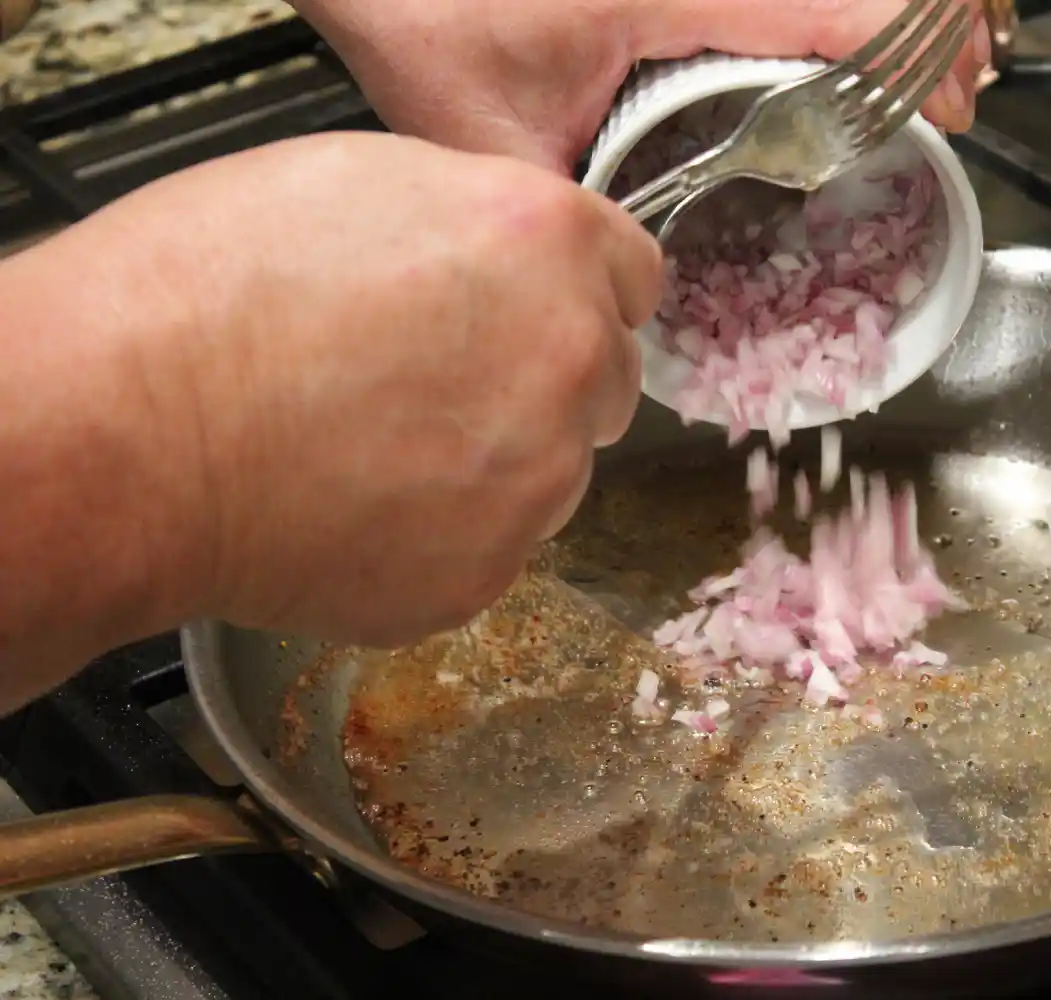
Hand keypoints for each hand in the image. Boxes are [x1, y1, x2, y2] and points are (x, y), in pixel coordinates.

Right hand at [37, 131, 659, 646]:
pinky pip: (492, 545)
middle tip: (438, 381)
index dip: (579, 289)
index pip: (633, 275)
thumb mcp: (364, 181)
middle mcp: (570, 361)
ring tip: (377, 445)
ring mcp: (538, 481)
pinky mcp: (488, 573)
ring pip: (552, 469)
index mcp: (549, 243)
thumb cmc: (209, 289)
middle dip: (545, 375)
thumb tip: (513, 257)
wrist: (126, 435)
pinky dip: (445, 533)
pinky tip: (359, 504)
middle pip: (602, 375)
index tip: (541, 308)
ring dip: (497, 460)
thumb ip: (481, 219)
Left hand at [291, 0, 993, 174]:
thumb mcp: (486, 142)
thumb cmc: (415, 3)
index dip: (915, 58)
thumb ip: (564, 221)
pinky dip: (835, 6)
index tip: (949, 108)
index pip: (842, 8)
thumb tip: (619, 291)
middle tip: (960, 86)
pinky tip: (840, 37)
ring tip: (929, 56)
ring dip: (891, 5)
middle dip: (935, 25)